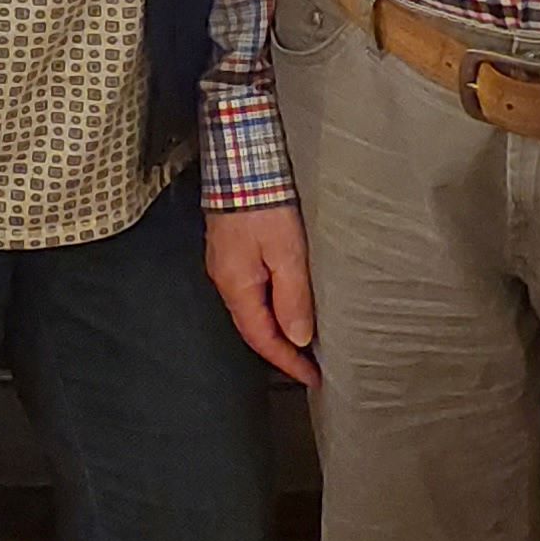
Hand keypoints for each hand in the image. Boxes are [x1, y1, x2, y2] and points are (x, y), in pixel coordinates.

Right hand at [206, 198, 320, 386]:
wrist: (240, 161)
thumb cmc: (263, 204)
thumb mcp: (287, 253)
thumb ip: (293, 297)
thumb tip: (299, 337)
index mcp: (236, 286)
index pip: (263, 339)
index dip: (288, 362)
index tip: (313, 379)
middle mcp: (225, 280)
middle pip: (255, 327)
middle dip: (283, 350)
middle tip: (312, 366)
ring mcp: (227, 264)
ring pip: (253, 309)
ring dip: (278, 329)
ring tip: (305, 342)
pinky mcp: (232, 249)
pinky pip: (253, 290)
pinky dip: (272, 306)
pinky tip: (288, 305)